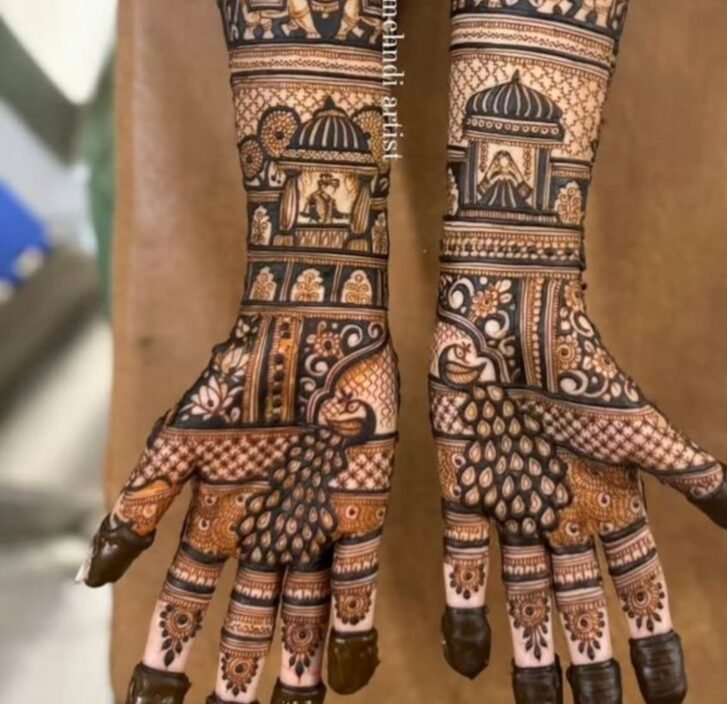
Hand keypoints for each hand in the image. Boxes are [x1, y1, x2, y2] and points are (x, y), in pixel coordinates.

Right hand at [83, 309, 396, 703]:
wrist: (312, 331)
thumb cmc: (242, 377)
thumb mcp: (182, 438)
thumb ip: (143, 502)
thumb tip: (94, 578)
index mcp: (218, 515)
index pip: (186, 601)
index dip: (170, 651)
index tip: (155, 703)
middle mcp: (265, 531)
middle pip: (249, 620)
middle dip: (240, 674)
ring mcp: (313, 523)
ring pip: (303, 611)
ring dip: (297, 664)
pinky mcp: (360, 507)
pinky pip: (356, 578)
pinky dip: (352, 625)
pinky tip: (349, 669)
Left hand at [431, 273, 726, 703]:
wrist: (512, 317)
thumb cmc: (582, 368)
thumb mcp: (641, 427)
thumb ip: (691, 475)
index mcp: (611, 498)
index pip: (640, 587)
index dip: (654, 640)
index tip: (668, 697)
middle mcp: (564, 512)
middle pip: (582, 605)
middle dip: (592, 662)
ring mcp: (515, 504)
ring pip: (526, 597)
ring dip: (533, 652)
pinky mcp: (466, 491)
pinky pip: (467, 563)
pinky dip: (468, 611)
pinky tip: (468, 661)